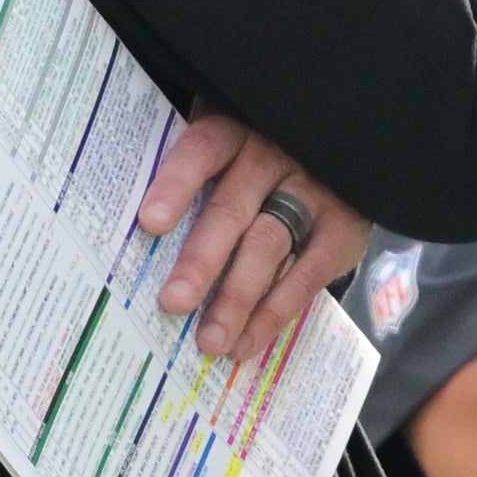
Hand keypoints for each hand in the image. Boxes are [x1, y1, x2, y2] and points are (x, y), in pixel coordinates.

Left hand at [139, 109, 374, 363]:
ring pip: (268, 245)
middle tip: (173, 302)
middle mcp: (273, 159)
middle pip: (232, 209)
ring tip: (210, 340)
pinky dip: (275, 312)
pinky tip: (246, 342)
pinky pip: (308, 274)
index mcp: (236, 134)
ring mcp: (311, 193)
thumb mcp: (228, 152)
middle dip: (202, 259)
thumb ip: (191, 182)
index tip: (150, 223)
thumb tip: (133, 234)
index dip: (176, 185)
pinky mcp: (342, 228)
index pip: (202, 152)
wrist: (344, 152)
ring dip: (237, 297)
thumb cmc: (258, 162)